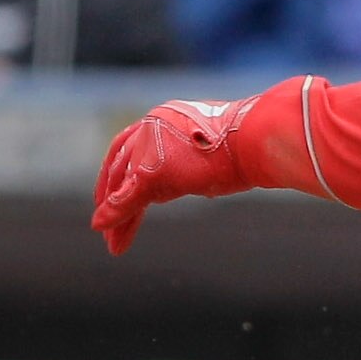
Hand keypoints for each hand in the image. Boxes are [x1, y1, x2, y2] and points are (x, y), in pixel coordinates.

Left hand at [92, 84, 313, 255]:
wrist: (257, 141)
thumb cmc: (250, 147)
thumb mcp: (215, 154)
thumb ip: (196, 166)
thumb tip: (198, 185)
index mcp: (168, 118)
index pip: (133, 145)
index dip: (123, 171)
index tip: (117, 192)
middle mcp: (153, 125)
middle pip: (121, 165)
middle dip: (110, 195)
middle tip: (104, 222)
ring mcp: (150, 145)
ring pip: (122, 184)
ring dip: (114, 215)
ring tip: (111, 241)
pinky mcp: (151, 172)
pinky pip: (126, 198)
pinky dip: (113, 215)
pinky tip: (103, 230)